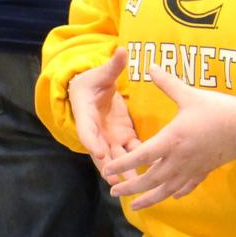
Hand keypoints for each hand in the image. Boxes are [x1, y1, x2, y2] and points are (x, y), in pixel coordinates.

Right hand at [66, 51, 139, 168]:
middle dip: (109, 166)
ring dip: (124, 171)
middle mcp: (97, 132)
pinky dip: (138, 163)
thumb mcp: (100, 73)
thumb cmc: (92, 82)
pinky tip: (149, 176)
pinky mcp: (123, 138)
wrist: (92, 92)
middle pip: (101, 152)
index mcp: (86, 115)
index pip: (87, 131)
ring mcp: (110, 137)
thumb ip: (112, 66)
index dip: (92, 142)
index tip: (99, 152)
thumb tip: (121, 49)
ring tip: (134, 186)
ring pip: (117, 158)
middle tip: (116, 179)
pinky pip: (131, 152)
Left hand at [101, 65, 235, 211]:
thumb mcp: (190, 94)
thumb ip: (167, 83)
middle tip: (114, 192)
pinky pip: (187, 187)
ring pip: (166, 189)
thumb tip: (151, 66)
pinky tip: (171, 196)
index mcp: (171, 140)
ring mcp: (192, 168)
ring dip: (148, 198)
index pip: (140, 156)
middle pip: (149, 179)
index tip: (106, 170)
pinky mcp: (205, 171)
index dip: (121, 164)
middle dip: (130, 187)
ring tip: (134, 205)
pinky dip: (176, 192)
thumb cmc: (219, 110)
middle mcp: (178, 159)